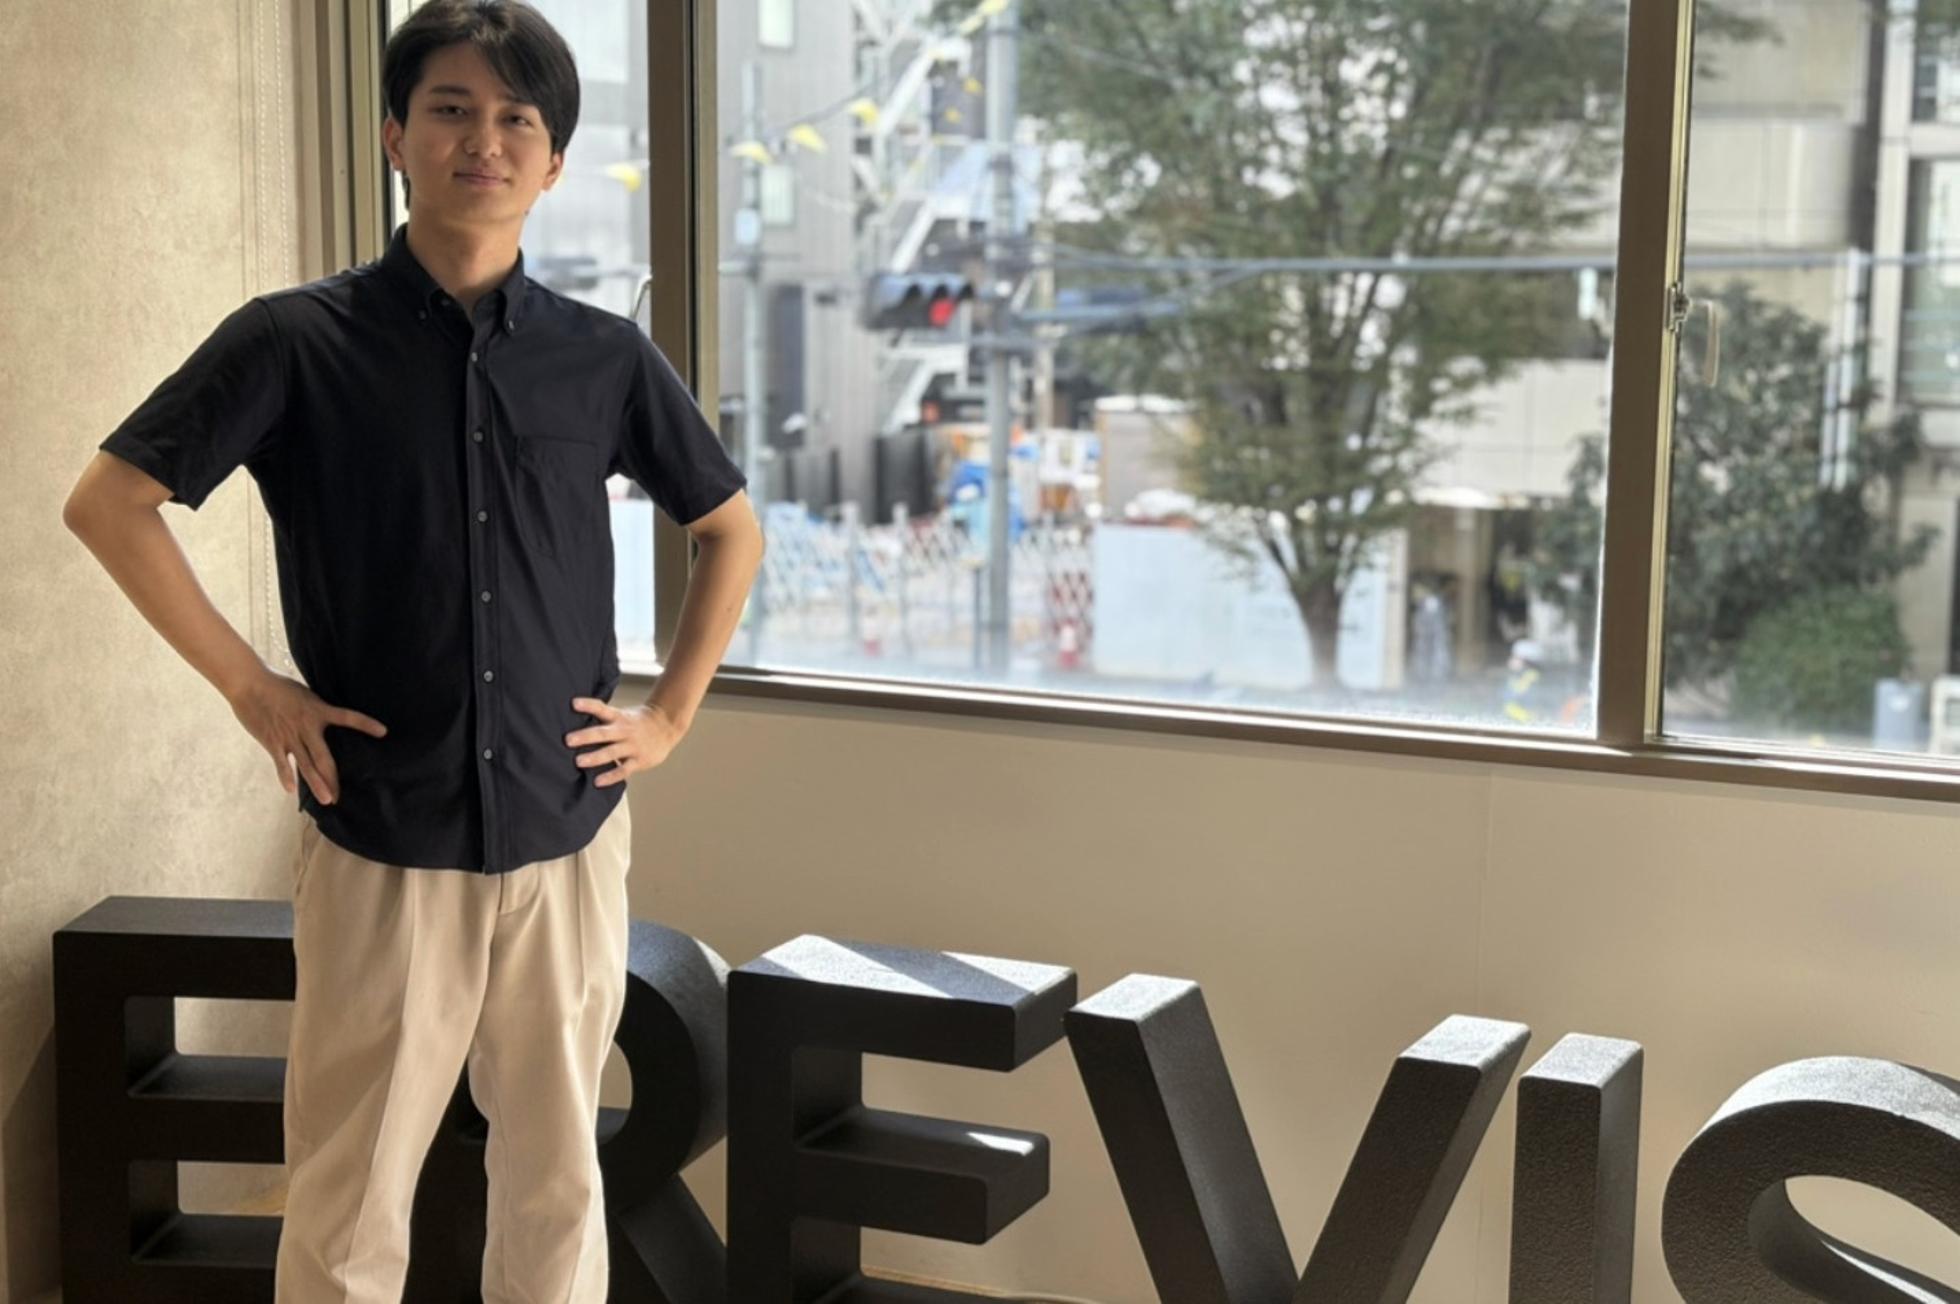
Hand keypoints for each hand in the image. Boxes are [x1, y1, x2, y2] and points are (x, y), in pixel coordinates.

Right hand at [227, 667, 387, 804]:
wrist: (249, 684)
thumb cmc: (278, 686)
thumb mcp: (306, 694)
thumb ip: (317, 709)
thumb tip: (330, 716)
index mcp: (318, 711)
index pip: (347, 717)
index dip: (365, 723)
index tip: (383, 732)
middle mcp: (306, 726)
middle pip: (324, 757)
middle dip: (333, 778)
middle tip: (341, 796)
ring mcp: (289, 736)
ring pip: (305, 765)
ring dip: (316, 784)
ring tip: (327, 800)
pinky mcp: (272, 741)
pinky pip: (281, 763)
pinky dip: (286, 776)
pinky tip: (291, 790)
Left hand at [566, 697, 682, 786]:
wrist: (666, 727)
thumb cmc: (637, 723)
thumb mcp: (623, 715)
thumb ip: (604, 720)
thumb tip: (576, 725)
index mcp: (619, 717)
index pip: (602, 709)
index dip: (588, 705)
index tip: (574, 703)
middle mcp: (624, 731)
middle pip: (603, 733)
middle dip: (585, 736)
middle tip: (568, 740)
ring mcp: (632, 746)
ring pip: (611, 752)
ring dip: (594, 757)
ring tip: (578, 762)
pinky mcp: (639, 760)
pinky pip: (623, 770)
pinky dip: (611, 776)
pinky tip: (597, 782)